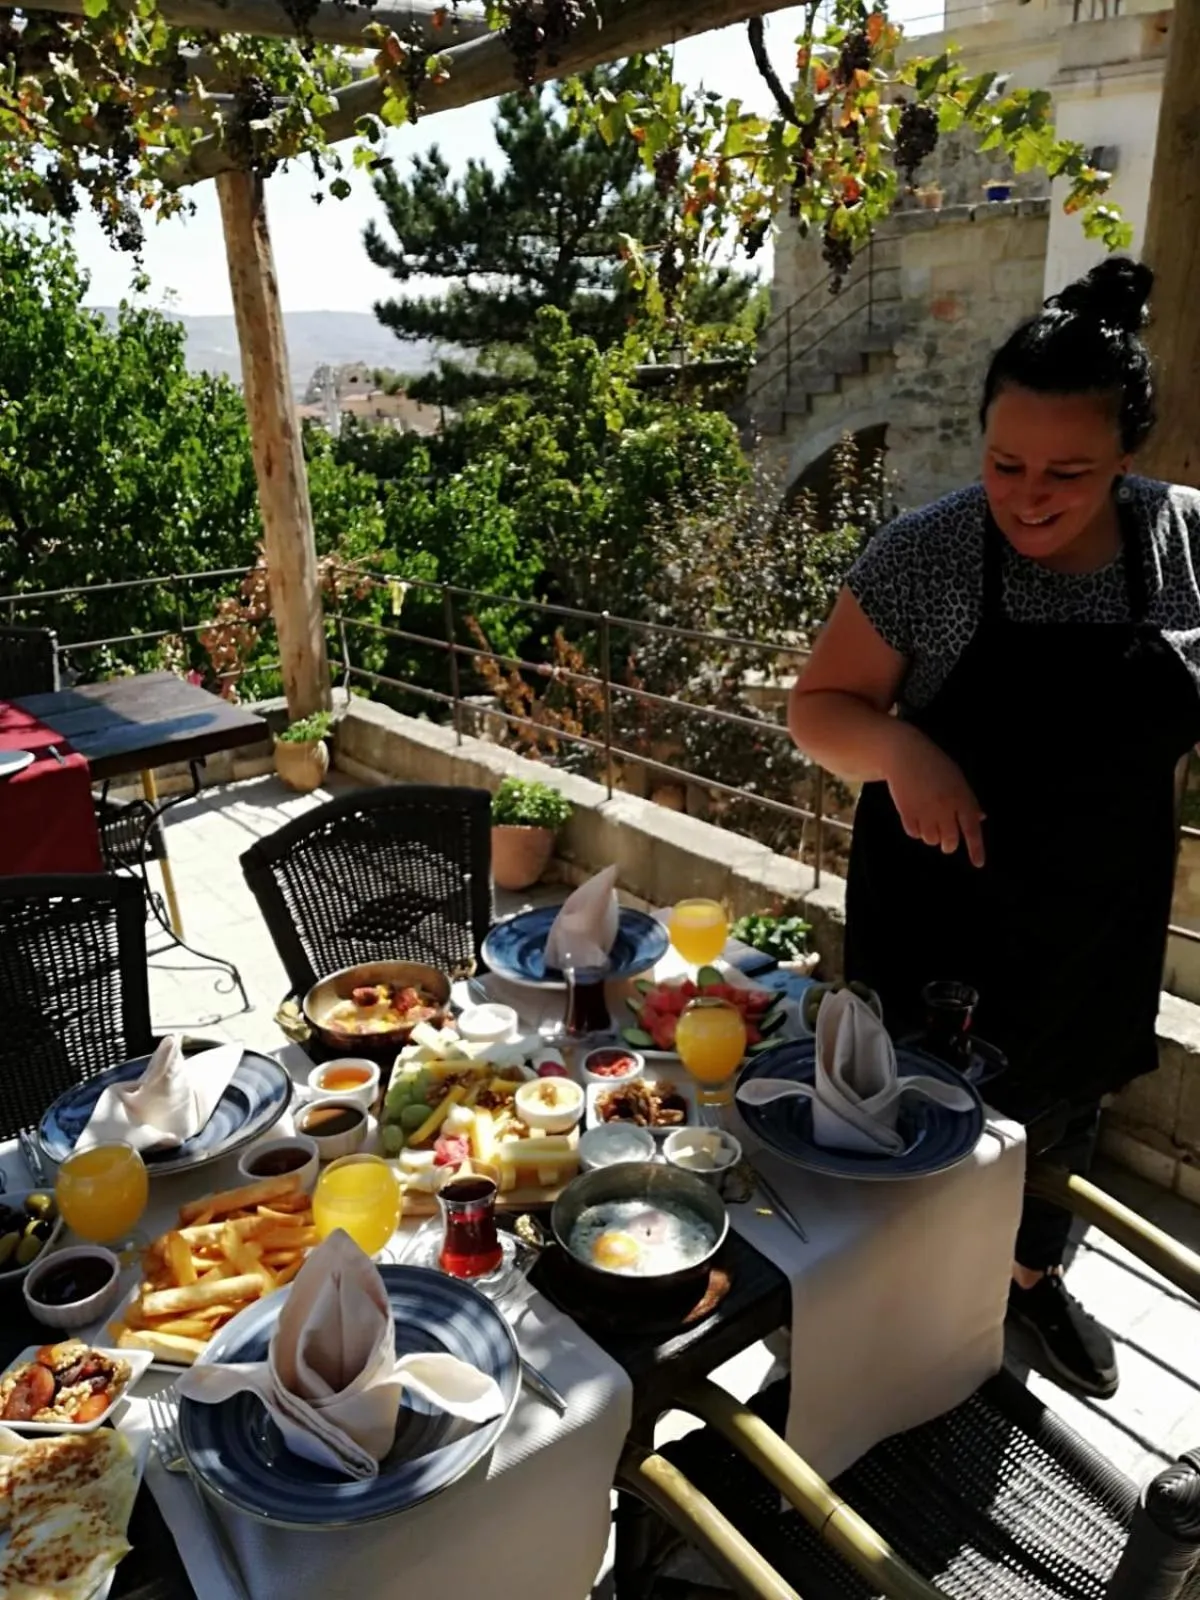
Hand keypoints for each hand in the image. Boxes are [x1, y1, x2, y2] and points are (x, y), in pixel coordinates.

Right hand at [884, 725, 986, 867]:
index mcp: (962, 798)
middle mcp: (945, 807)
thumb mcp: (957, 780)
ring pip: (930, 839)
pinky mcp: (907, 811)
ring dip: (930, 835)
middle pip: (949, 840)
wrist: (905, 754)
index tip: (978, 864)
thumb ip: (968, 802)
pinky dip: (915, 829)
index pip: (972, 829)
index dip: (976, 849)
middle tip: (947, 843)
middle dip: (948, 845)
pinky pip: (913, 833)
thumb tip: (980, 819)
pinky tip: (914, 815)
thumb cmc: (935, 766)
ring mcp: (925, 810)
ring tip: (928, 820)